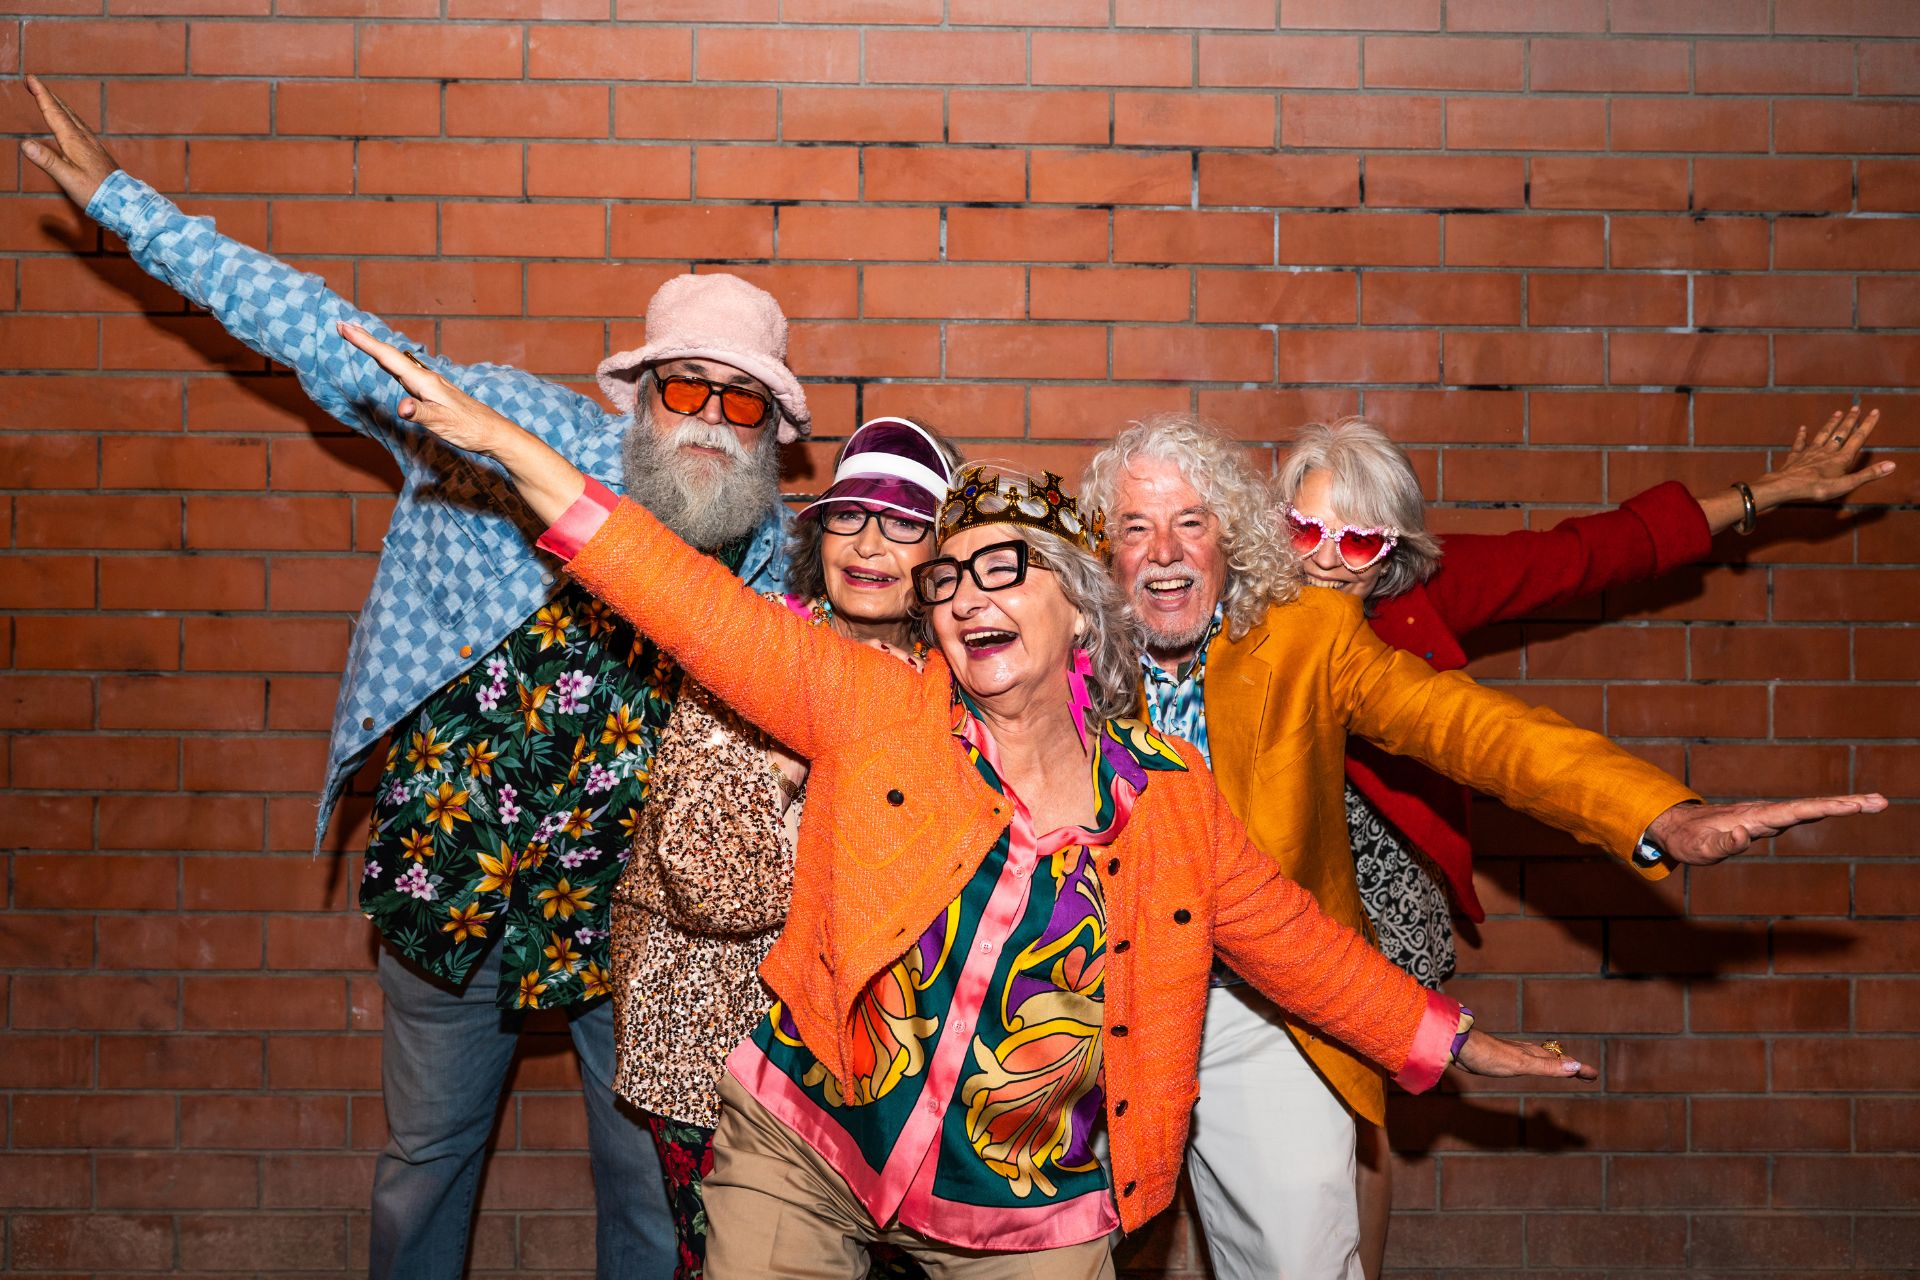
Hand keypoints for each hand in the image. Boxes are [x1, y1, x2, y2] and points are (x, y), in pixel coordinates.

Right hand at [20, 73, 119, 207]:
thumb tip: (25, 144)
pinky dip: (69, 116)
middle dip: (47, 94)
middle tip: (32, 81)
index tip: (30, 79)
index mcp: (74, 141)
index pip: (54, 113)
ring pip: (73, 117)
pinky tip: (70, 120)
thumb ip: (47, 161)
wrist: (122, 201)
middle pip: (63, 110)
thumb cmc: (95, 191)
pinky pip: (80, 125)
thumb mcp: (67, 178)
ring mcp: (92, 143)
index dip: (41, 95)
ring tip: (48, 95)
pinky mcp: (96, 150)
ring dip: (58, 104)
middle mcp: (84, 138)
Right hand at [336, 321, 586, 524]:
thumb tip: (401, 408)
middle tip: (344, 326)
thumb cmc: (470, 429)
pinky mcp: (434, 392)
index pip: (389, 358)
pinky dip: (390, 363)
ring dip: (377, 350)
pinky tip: (390, 365)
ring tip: (360, 339)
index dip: (365, 343)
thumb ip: (420, 414)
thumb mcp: (442, 424)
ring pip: (398, 362)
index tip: (345, 327)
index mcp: (425, 382)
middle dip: (367, 341)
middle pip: (391, 355)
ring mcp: (431, 384)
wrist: (495, 433)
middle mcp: (427, 378)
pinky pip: (406, 372)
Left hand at [1454, 1029, 1595, 1080]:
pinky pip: (1529, 1062)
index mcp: (1534, 1053)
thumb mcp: (1522, 1064)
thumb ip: (1548, 1066)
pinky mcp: (1502, 1058)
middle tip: (1585, 1073)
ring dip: (1556, 1064)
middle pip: (1555, 1058)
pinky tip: (1530, 1066)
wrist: (1460, 1045)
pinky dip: (1539, 1065)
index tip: (1594, 1075)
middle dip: (1571, 1065)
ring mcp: (1515, 1053)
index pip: (1563, 1061)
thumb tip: (1576, 1066)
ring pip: (1541, 1058)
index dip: (1578, 1069)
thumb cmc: (1489, 1056)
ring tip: (1563, 1068)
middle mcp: (1527, 1051)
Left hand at [1646, 793, 1888, 866]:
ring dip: (1842, 804)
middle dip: (1846, 804)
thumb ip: (1720, 845)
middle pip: (1810, 807)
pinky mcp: (1769, 821)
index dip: (1823, 809)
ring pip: (1810, 808)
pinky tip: (1848, 806)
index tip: (1851, 806)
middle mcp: (1765, 813)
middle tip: (1880, 802)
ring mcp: (1768, 816)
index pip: (1793, 813)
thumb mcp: (1699, 850)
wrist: (1678, 826)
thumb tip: (1742, 835)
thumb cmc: (1688, 841)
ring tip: (1875, 802)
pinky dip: (1827, 809)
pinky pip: (1803, 814)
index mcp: (1753, 819)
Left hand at [1755, 406, 1894, 506]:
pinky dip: (1801, 435)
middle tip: (1856, 406)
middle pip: (1841, 433)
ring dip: (1831, 423)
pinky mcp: (1795, 457)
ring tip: (1837, 412)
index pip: (1858, 438)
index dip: (1867, 424)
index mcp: (1841, 458)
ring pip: (1823, 434)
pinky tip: (1803, 428)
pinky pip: (1799, 443)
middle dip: (1850, 420)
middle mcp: (1826, 451)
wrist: (1786, 486)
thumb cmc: (1816, 488)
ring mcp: (1810, 452)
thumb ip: (1868, 474)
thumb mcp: (1846, 484)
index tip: (1875, 411)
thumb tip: (1892, 465)